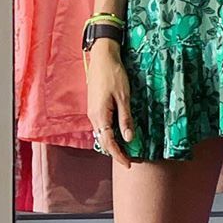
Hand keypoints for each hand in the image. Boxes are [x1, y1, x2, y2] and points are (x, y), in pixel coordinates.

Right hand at [86, 43, 134, 167]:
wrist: (102, 58)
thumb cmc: (114, 75)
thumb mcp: (124, 98)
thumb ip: (126, 119)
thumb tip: (129, 139)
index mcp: (100, 115)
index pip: (108, 142)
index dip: (118, 154)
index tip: (128, 164)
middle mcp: (93, 116)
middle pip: (103, 140)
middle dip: (115, 152)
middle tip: (129, 160)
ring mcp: (93, 111)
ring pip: (101, 134)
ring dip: (112, 143)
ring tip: (125, 150)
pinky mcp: (95, 107)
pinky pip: (101, 126)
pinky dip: (110, 134)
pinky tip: (118, 134)